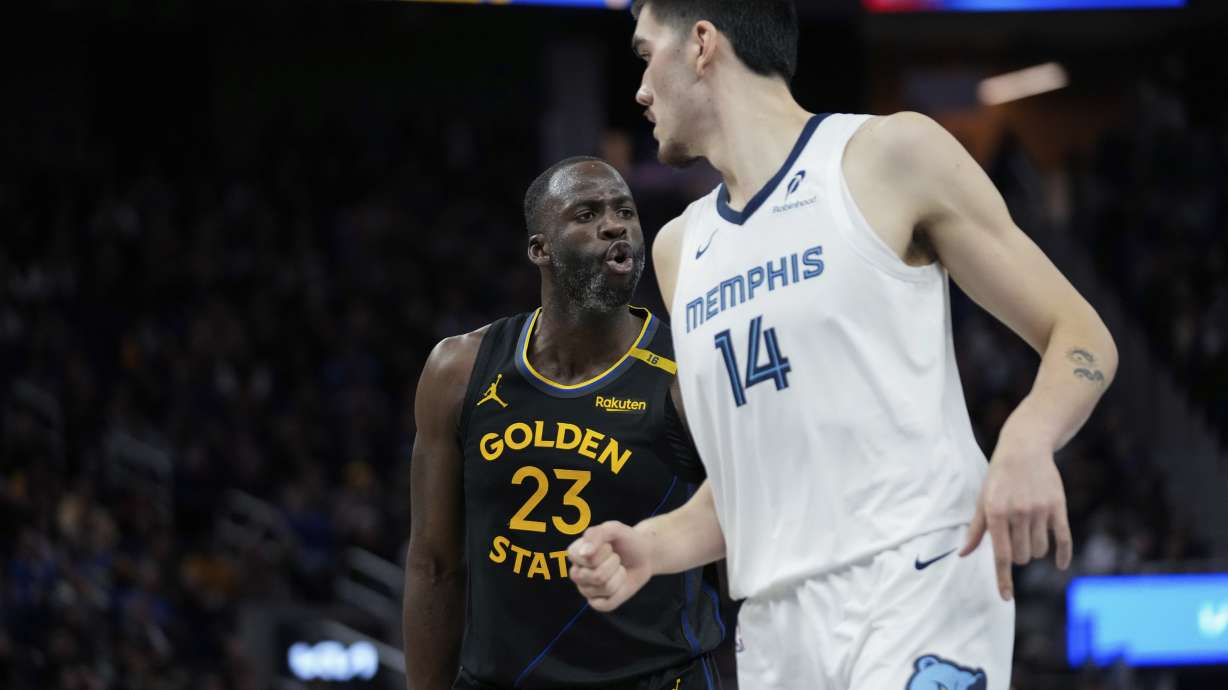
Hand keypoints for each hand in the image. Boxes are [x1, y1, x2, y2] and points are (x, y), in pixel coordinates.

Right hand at [567, 521, 653, 611]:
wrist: (643, 555)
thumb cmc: (625, 540)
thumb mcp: (613, 529)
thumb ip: (596, 534)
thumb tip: (584, 553)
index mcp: (574, 553)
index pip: (587, 558)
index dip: (604, 551)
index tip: (609, 545)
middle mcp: (576, 573)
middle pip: (597, 576)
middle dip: (614, 564)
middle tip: (616, 558)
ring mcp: (585, 590)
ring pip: (606, 588)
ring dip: (619, 575)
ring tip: (618, 568)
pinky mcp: (598, 603)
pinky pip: (608, 603)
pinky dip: (620, 591)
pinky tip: (620, 582)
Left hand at [959, 434, 1072, 601]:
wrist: (1025, 448)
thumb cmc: (998, 478)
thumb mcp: (982, 500)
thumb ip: (976, 530)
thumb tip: (963, 554)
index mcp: (996, 513)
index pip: (1001, 556)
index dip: (1003, 579)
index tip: (1006, 598)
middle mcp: (1018, 513)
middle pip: (1022, 556)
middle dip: (1017, 555)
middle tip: (1014, 539)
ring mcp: (1040, 510)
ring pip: (1040, 551)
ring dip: (1034, 549)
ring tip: (1027, 531)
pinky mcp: (1058, 507)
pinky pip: (1063, 540)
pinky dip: (1062, 555)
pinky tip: (1059, 565)